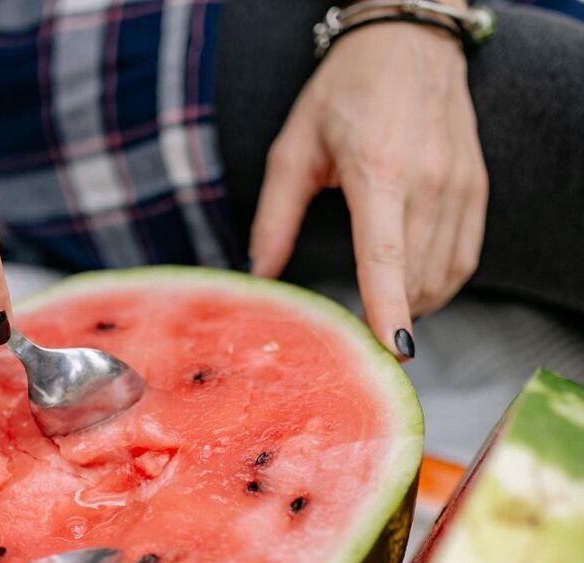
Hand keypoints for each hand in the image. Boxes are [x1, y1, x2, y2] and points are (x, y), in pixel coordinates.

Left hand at [249, 22, 487, 357]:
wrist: (409, 40)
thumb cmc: (344, 91)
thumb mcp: (293, 147)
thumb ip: (275, 217)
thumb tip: (258, 275)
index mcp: (377, 171)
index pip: (386, 255)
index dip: (389, 307)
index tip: (392, 350)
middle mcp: (427, 180)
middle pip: (414, 278)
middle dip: (388, 318)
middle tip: (357, 338)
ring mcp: (458, 184)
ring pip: (441, 276)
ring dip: (412, 306)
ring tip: (380, 311)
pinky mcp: (476, 186)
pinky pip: (463, 259)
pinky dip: (438, 286)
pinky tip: (411, 290)